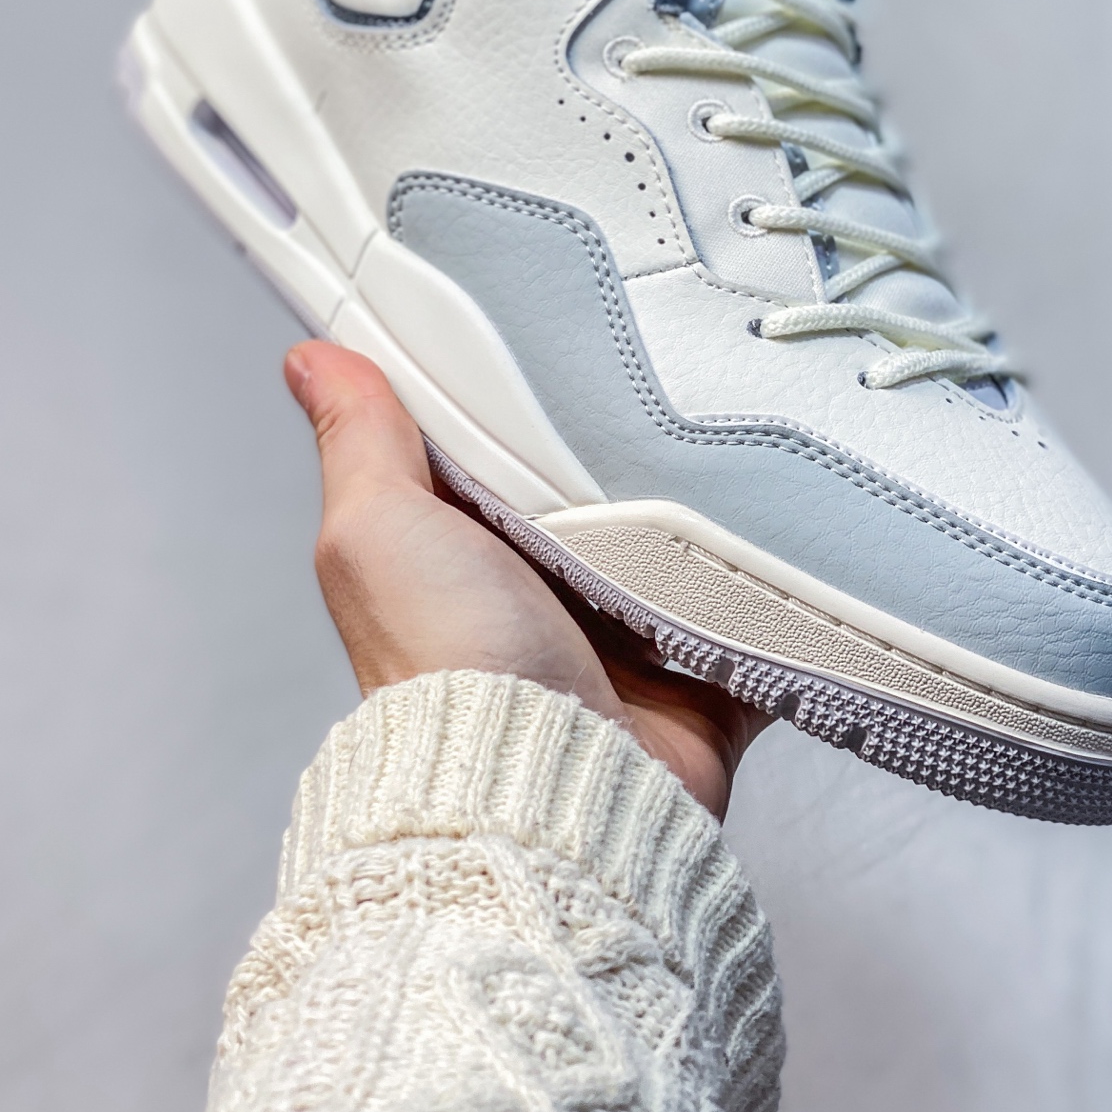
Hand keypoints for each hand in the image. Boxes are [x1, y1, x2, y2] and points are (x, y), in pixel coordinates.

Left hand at [285, 341, 766, 819]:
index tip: (565, 321)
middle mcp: (549, 590)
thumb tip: (312, 362)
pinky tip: (800, 527)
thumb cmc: (449, 668)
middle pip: (607, 487)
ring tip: (752, 432)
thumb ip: (361, 440)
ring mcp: (632, 637)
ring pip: (692, 541)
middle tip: (682, 371)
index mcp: (471, 547)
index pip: (503, 443)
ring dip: (718, 504)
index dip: (526, 387)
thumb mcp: (379, 529)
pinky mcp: (704, 676)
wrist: (548, 790)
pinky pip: (762, 613)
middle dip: (641, 440)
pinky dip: (782, 583)